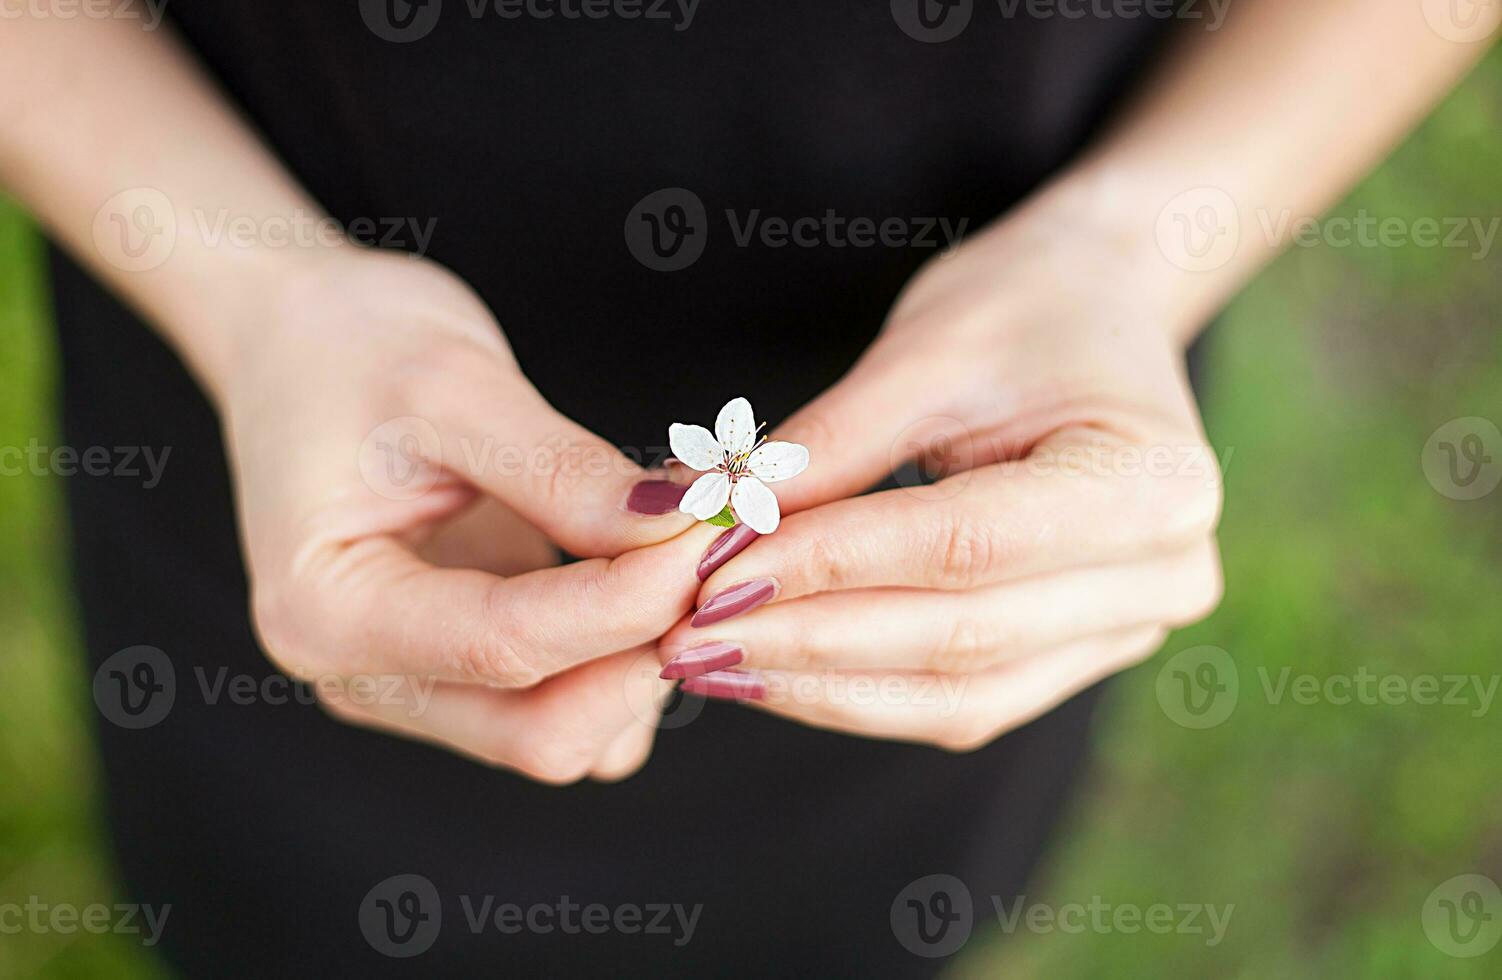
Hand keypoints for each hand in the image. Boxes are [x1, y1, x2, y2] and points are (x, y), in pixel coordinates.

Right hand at [221, 249, 715, 781]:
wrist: (300, 338)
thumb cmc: (352, 344)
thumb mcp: (457, 387)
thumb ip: (566, 475)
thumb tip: (684, 532)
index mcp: (325, 612)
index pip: (508, 646)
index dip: (630, 600)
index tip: (716, 534)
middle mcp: (360, 678)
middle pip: (540, 732)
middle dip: (646, 655)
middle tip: (721, 556)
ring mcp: (412, 683)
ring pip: (563, 734)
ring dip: (646, 663)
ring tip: (694, 556)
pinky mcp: (459, 670)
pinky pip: (566, 706)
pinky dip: (626, 660)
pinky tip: (656, 577)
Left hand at [658, 222, 1223, 748]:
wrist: (1099, 311)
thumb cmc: (1022, 309)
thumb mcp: (923, 353)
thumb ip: (823, 450)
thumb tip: (702, 524)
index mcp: (1154, 483)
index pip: (963, 544)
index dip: (830, 567)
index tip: (712, 574)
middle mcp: (1165, 574)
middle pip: (962, 636)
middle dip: (809, 642)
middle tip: (686, 636)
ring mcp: (1129, 629)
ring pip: (957, 694)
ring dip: (822, 686)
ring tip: (709, 664)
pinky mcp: (1078, 655)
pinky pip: (962, 701)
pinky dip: (859, 692)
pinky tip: (770, 671)